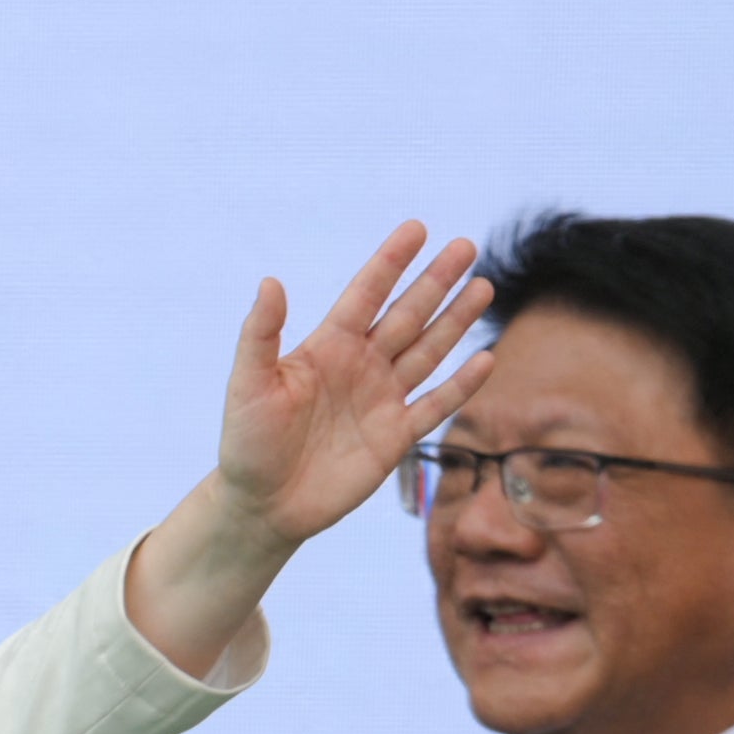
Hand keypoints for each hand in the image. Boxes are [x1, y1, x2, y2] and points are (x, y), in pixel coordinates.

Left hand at [123, 225, 493, 678]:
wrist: (262, 505)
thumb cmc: (246, 444)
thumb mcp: (248, 385)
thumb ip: (261, 335)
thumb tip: (270, 281)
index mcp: (326, 349)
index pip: (366, 295)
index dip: (391, 262)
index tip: (416, 228)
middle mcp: (359, 368)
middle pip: (407, 315)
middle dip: (436, 282)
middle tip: (466, 246)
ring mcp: (380, 401)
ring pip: (427, 352)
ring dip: (455, 321)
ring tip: (483, 287)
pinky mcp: (394, 438)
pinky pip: (435, 405)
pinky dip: (461, 384)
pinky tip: (487, 358)